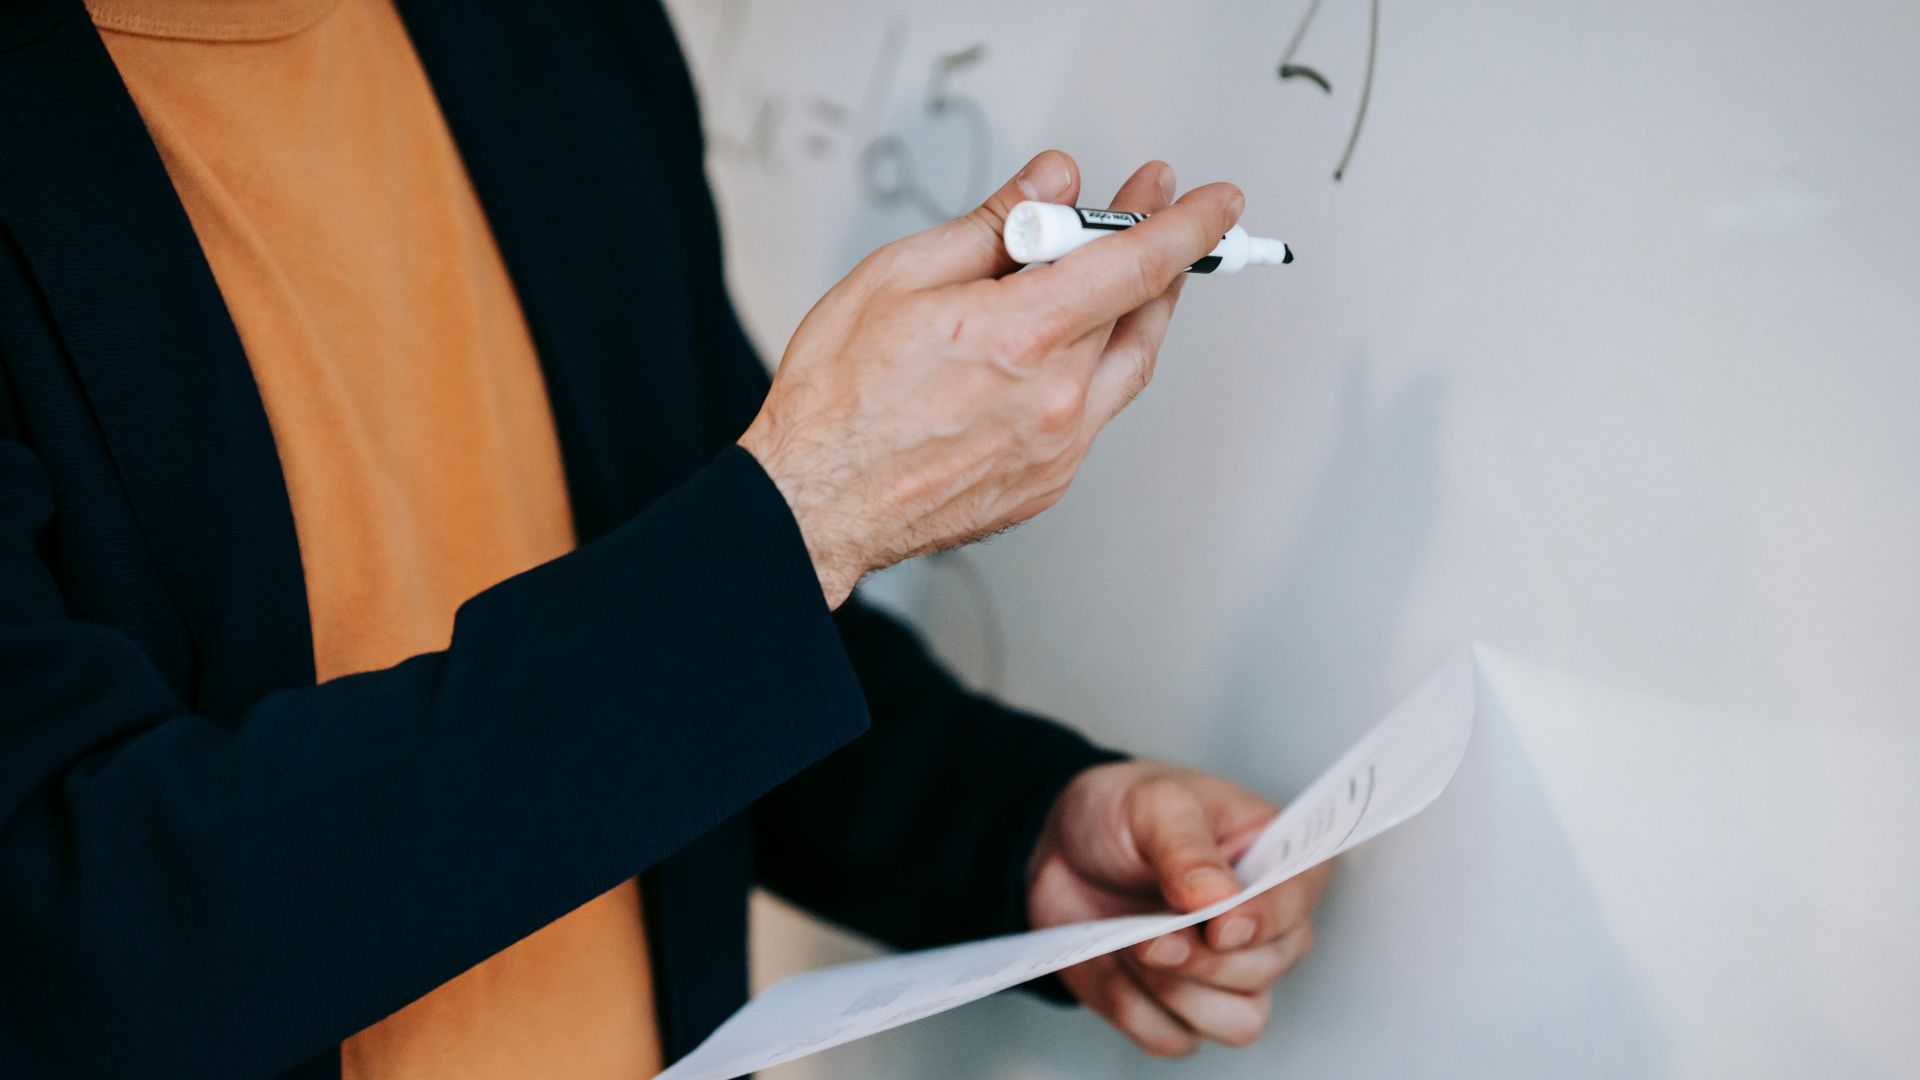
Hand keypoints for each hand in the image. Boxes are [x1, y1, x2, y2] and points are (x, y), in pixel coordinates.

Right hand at [739, 150, 1244, 606]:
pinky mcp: (1047, 483)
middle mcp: (1054, 398)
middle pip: (1141, 311)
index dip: (1183, 224)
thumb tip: (1051, 184)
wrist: (816, 501)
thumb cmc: (839, 398)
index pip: (1133, 264)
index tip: (1214, 199)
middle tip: (1152, 209)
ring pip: (1127, 365)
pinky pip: (1094, 413)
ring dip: (1137, 311)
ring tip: (1121, 272)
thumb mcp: (900, 276)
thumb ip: (992, 226)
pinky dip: (1092, 369)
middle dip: (1157, 251)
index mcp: (1021, 336)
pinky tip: (1062, 348)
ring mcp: (1057, 448)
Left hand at [1027, 761, 1331, 1056]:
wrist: (1063, 848)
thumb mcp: (1154, 805)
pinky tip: (1115, 964)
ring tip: (1132, 944)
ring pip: (1237, 1022)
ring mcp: (1228, 974)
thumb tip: (1221, 899)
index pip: (1297, 905)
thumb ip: (1187, 850)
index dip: (1262, 923)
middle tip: (1149, 931)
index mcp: (1278, 863)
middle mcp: (1266, 927)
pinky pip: (1174, 1038)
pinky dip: (1136, 1009)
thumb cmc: (1125, 813)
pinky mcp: (1180, 1008)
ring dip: (1175, 991)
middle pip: (1264, 972)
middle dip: (1200, 959)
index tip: (1218, 925)